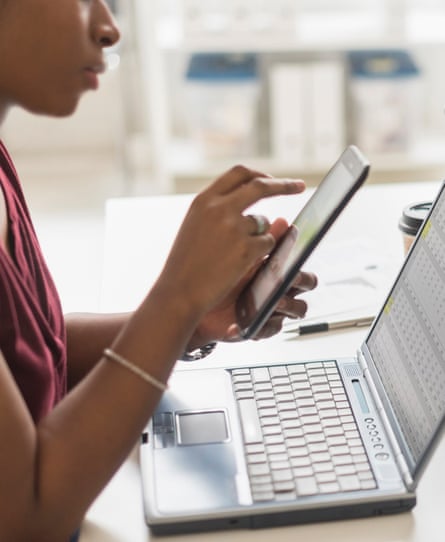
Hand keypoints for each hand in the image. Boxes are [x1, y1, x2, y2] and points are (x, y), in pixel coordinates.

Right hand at [157, 165, 305, 318]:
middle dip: (284, 184)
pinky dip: (261, 253)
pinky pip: (268, 243)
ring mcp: (234, 228)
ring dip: (260, 235)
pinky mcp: (246, 249)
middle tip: (300, 186)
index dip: (259, 174)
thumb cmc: (185, 265)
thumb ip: (217, 209)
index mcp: (203, 201)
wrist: (179, 293)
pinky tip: (240, 265)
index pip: (238, 173)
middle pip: (260, 185)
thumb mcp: (194, 226)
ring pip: (264, 222)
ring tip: (235, 256)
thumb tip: (247, 196)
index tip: (272, 179)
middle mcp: (219, 208)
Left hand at [188, 219, 317, 345]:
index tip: (291, 260)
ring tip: (271, 301)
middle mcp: (279, 288)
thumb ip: (262, 241)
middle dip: (300, 281)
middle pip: (307, 284)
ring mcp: (272, 308)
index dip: (301, 262)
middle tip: (286, 278)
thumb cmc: (218, 276)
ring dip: (286, 304)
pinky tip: (237, 324)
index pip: (301, 265)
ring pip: (298, 308)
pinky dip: (257, 327)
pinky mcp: (260, 327)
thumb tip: (282, 221)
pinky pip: (272, 328)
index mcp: (277, 270)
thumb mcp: (240, 257)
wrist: (193, 301)